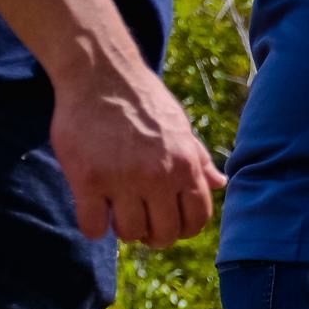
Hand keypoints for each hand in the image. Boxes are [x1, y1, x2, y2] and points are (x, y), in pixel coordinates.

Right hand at [49, 67, 222, 247]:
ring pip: (129, 233)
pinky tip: (92, 207)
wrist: (100, 73)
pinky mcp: (87, 179)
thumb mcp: (179, 126)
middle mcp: (158, 176)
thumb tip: (220, 183)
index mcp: (184, 165)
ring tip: (116, 209)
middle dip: (153, 235)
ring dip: (122, 228)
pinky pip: (93, 226)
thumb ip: (198, 159)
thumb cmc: (142, 99)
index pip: (196, 220)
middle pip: (163, 234)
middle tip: (139, 221)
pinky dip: (93, 225)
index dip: (182, 229)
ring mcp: (122, 179)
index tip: (167, 223)